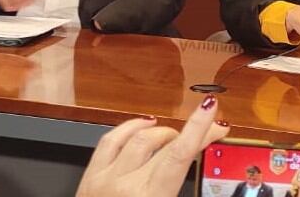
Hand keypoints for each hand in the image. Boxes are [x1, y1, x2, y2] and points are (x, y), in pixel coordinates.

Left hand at [76, 96, 229, 196]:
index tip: (211, 109)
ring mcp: (104, 179)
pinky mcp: (88, 178)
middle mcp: (125, 185)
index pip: (179, 153)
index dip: (199, 128)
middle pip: (164, 142)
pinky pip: (110, 140)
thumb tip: (193, 175)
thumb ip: (179, 191)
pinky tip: (141, 126)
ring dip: (162, 132)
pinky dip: (129, 128)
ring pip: (139, 136)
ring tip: (174, 135)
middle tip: (207, 130)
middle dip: (190, 131)